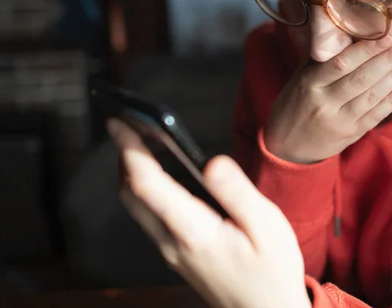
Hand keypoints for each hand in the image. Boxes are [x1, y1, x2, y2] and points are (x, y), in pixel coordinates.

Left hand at [109, 119, 310, 307]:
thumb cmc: (272, 271)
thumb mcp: (267, 227)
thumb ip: (237, 192)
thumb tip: (211, 162)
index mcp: (193, 231)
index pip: (147, 184)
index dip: (129, 150)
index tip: (119, 121)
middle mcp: (172, 242)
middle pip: (131, 194)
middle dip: (124, 156)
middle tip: (127, 124)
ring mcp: (171, 251)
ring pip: (136, 206)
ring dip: (132, 172)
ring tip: (142, 141)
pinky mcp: (176, 254)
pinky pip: (149, 216)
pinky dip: (145, 188)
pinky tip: (163, 173)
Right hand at [264, 36, 391, 163]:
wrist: (286, 147)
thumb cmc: (294, 104)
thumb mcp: (300, 77)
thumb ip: (322, 57)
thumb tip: (346, 30)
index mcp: (309, 83)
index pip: (341, 63)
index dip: (366, 50)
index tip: (387, 36)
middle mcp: (324, 102)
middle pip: (361, 78)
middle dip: (389, 59)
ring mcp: (338, 121)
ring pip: (371, 96)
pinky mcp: (350, 135)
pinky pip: (374, 116)